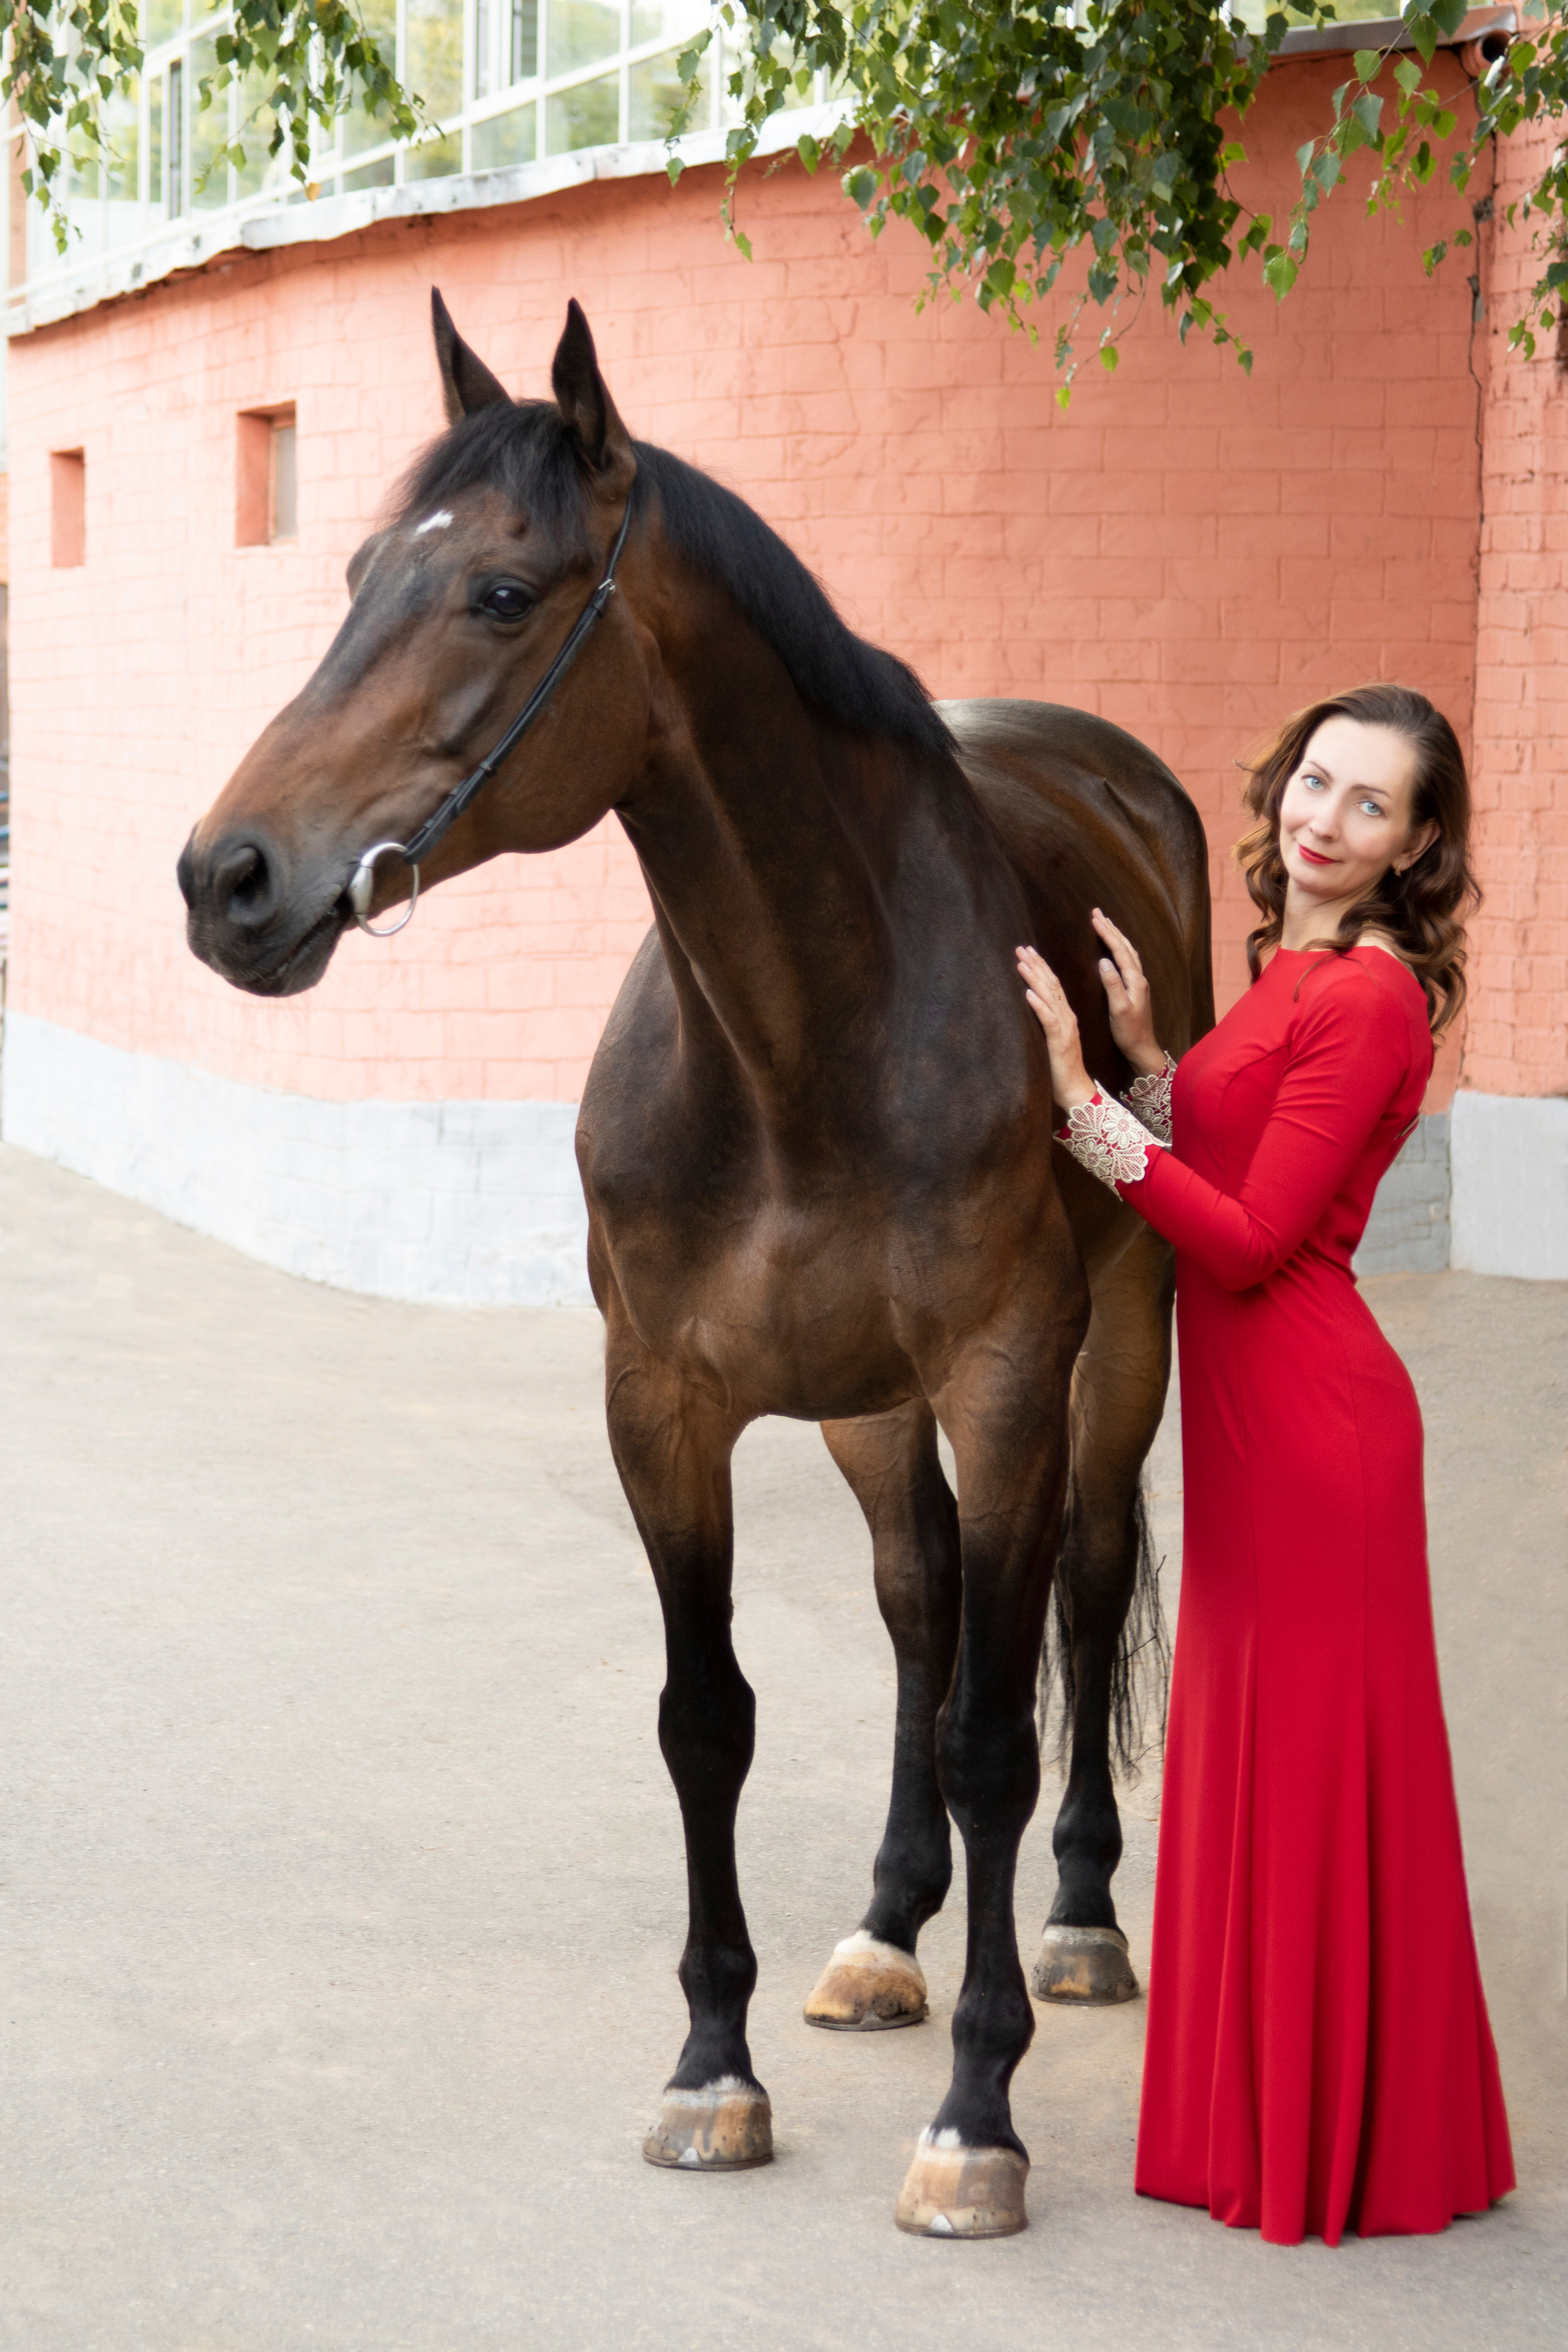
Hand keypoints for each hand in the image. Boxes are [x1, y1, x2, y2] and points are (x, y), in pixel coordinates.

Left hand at [1015, 945, 1096, 1109]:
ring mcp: (1065, 1029)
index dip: (1041, 968)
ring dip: (1035, 978)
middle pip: (1052, 985)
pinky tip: (1029, 993)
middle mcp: (1067, 1018)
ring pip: (1050, 998)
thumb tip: (1034, 1010)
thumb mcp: (1053, 1042)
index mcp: (1066, 1017)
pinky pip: (1049, 1020)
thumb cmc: (1062, 1070)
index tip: (1028, 953)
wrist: (1077, 1091)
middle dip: (1036, 965)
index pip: (1053, 986)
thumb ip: (1047, 1025)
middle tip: (1022, 947)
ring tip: (1022, 962)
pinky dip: (1039, 1005)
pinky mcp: (1059, 1042)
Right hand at [1091, 908, 1163, 1075]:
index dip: (1107, 934)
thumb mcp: (1119, 1009)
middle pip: (1126, 947)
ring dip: (1116, 936)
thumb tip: (1103, 961)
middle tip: (1098, 913)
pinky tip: (1114, 949)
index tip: (1094, 919)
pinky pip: (1127, 961)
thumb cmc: (1129, 1032)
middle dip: (1111, 929)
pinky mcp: (1135, 989)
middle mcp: (1139, 978)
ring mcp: (1138, 983)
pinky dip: (1119, 949)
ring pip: (1128, 952)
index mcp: (1135, 981)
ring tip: (1105, 924)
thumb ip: (1112, 985)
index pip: (1120, 951)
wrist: (1142, 1048)